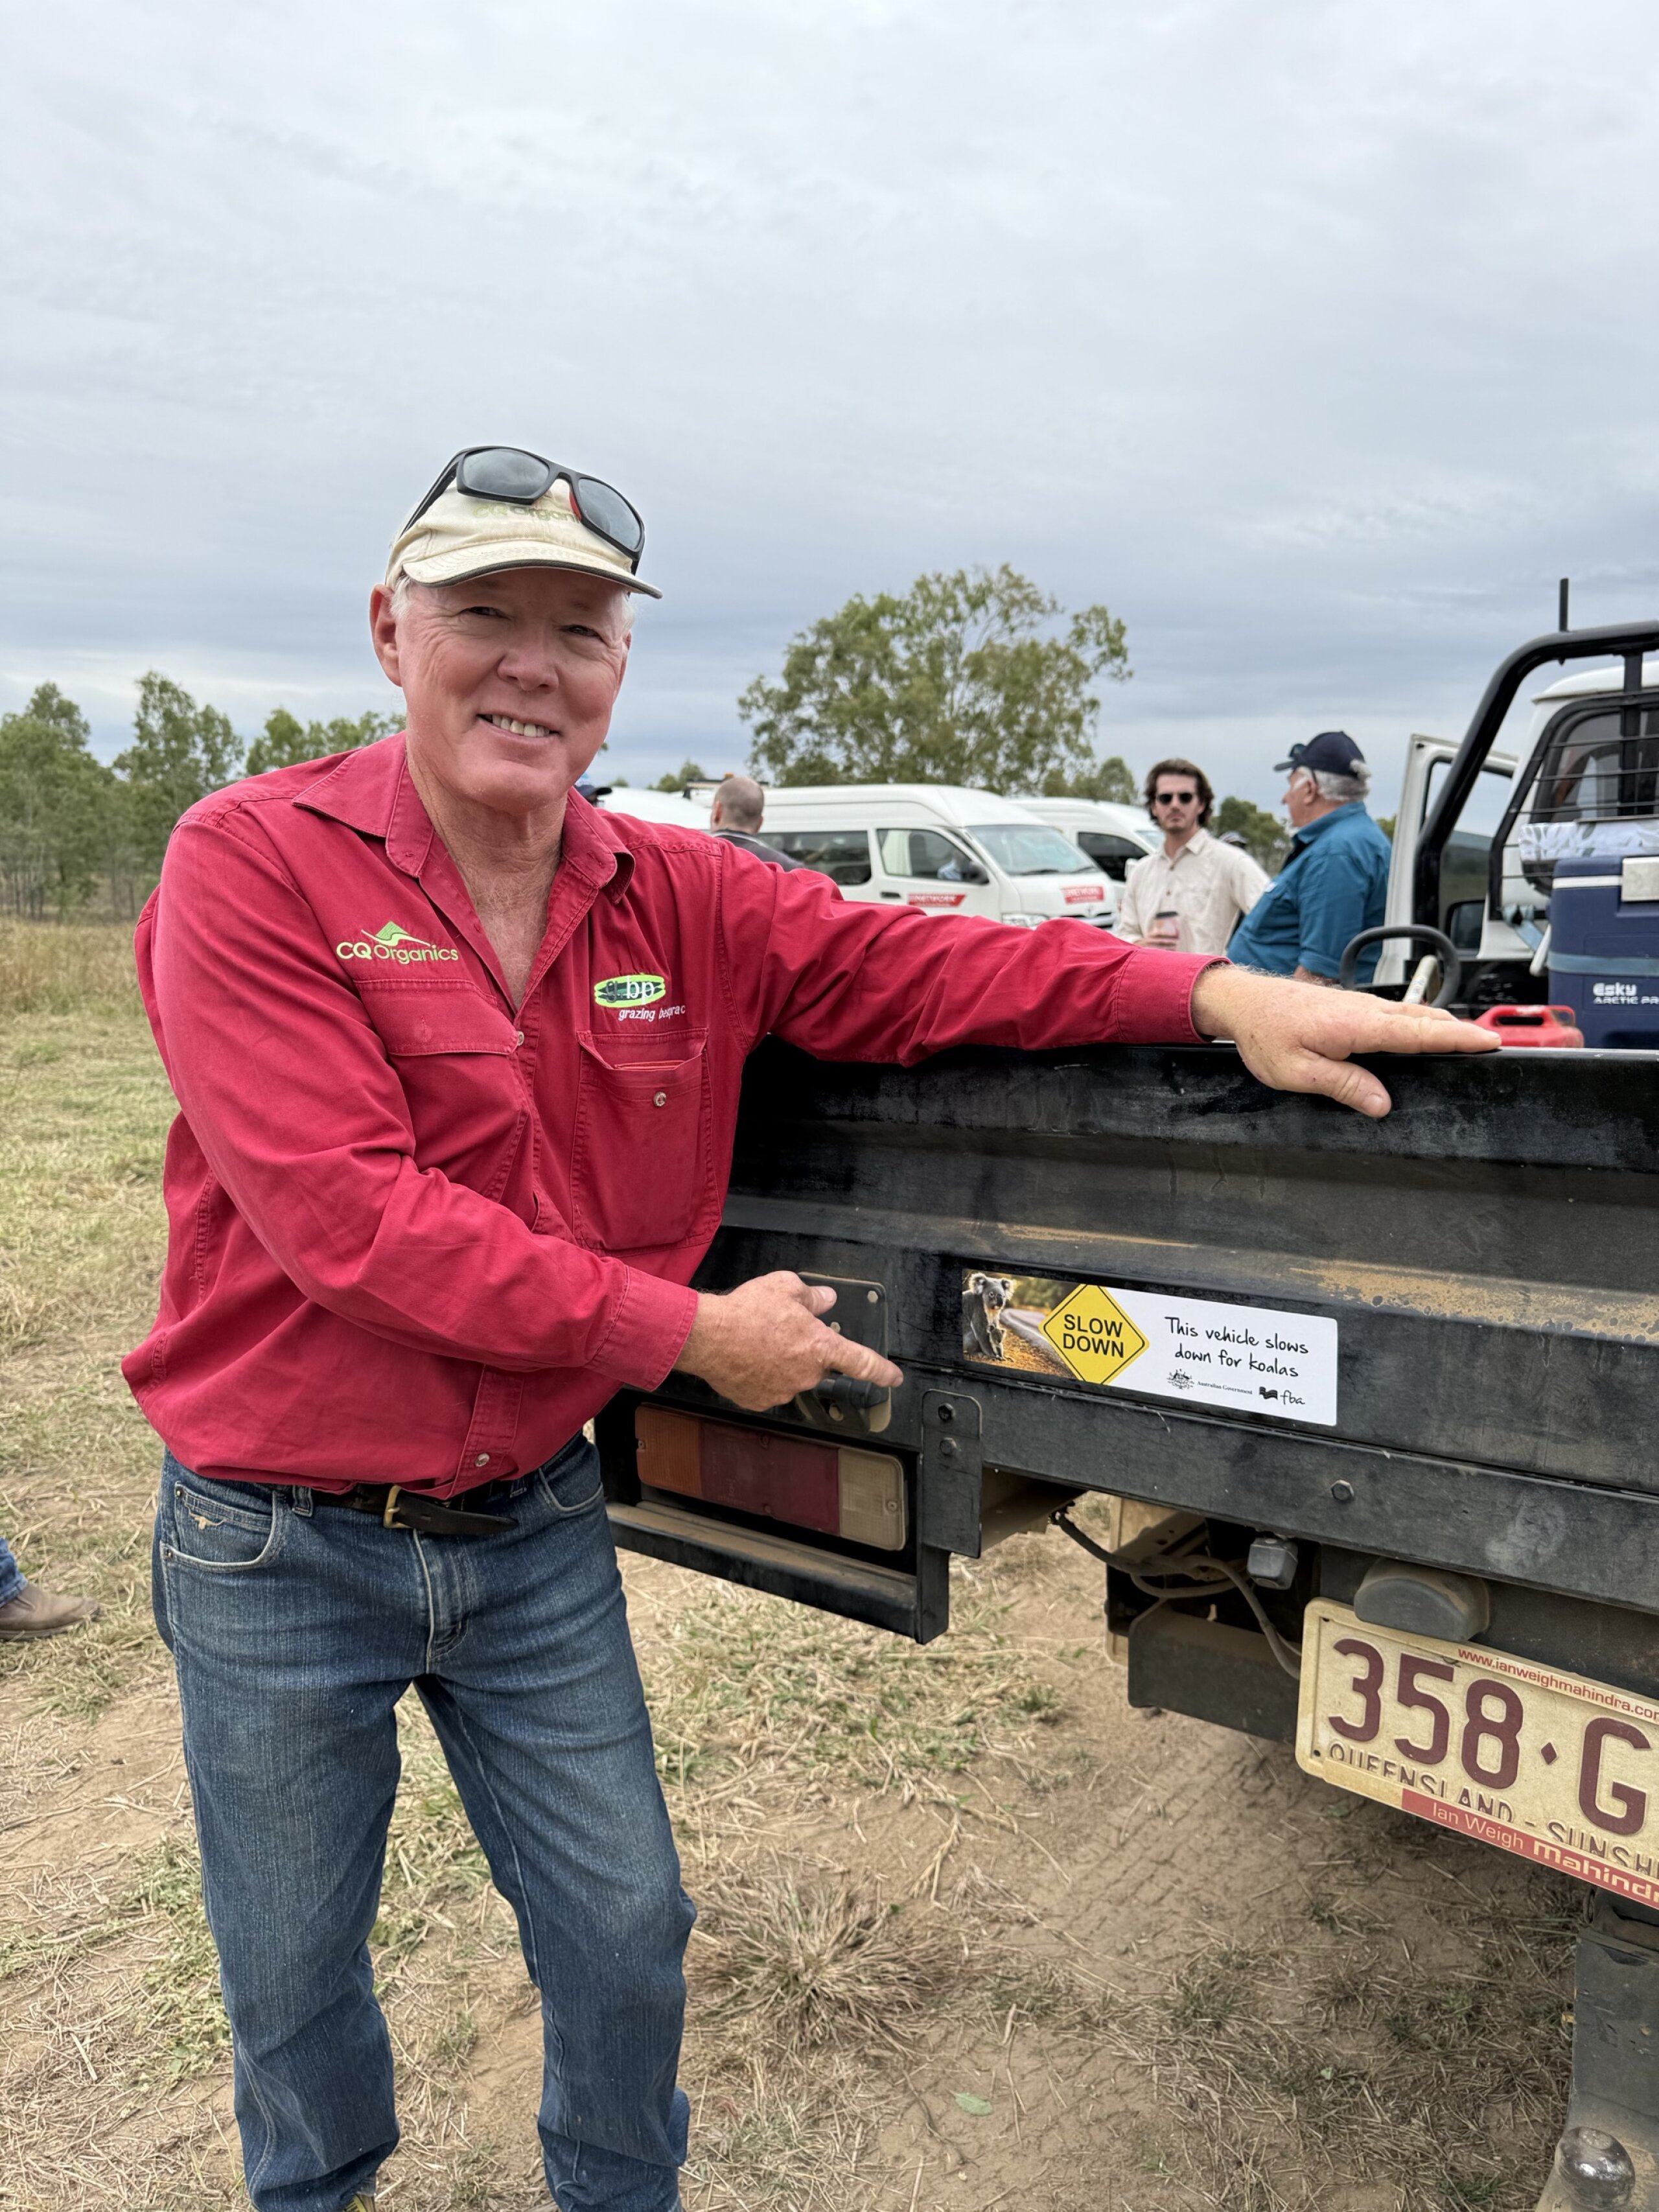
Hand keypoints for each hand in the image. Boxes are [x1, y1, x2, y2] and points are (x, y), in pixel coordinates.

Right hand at [673, 1272, 904, 1410]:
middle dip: (804, 1349)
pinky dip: (760, 1375)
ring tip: (756, 1342)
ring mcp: (783, 1391)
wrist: (707, 1336)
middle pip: (816, 1365)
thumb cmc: (747, 1310)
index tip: (894, 1379)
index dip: (881, 1371)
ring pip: (791, 1376)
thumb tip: (827, 1300)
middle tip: (780, 1330)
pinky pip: (767, 1387)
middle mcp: (807, 1375)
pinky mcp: (759, 1401)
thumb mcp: (785, 1287)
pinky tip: (746, 1358)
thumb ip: (812, 1297)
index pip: (862, 1362)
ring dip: (781, 1362)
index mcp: (821, 1347)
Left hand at [1190, 963, 1498, 1118]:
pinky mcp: (1352, 1007)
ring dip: (1440, 1026)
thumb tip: (1382, 1104)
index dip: (1458, 1039)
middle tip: (1491, 1045)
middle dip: (1459, 1032)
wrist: (1243, 1003)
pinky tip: (1420, 1035)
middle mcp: (1365, 1010)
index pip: (1420, 1033)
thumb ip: (1343, 1085)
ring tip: (1467, 1041)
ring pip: (1411, 1015)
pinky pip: (1395, 1015)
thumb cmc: (1265, 1034)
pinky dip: (1418, 1023)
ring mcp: (1360, 1006)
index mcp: (1358, 1025)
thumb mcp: (1297, 1072)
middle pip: (1425, 1020)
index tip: (1490, 1042)